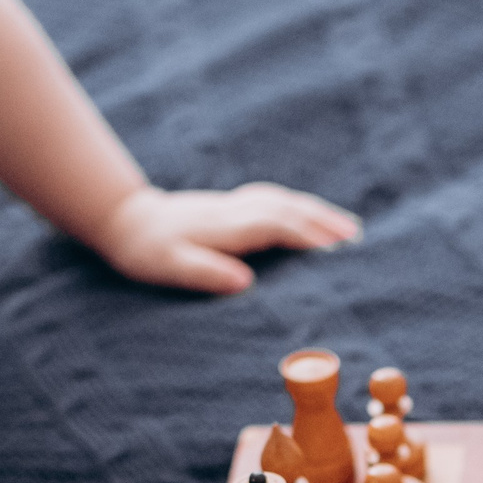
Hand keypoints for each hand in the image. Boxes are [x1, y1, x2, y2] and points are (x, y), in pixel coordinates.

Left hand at [92, 183, 360, 293]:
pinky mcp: (230, 205)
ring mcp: (233, 205)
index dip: (307, 235)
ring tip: (346, 227)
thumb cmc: (147, 252)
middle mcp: (235, 211)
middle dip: (324, 220)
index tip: (336, 248)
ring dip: (316, 211)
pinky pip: (274, 200)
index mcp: (227, 228)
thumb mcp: (170, 268)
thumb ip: (206, 273)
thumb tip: (244, 282)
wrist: (125, 219)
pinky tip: (309, 214)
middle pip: (288, 208)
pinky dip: (298, 206)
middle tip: (357, 237)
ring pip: (284, 200)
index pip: (276, 226)